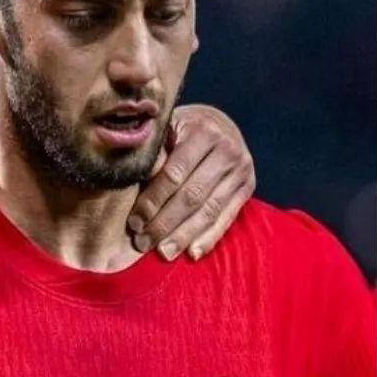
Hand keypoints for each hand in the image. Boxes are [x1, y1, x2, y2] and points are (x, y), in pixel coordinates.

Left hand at [128, 104, 254, 260]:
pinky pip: (227, 217)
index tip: (134, 222)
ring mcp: (241, 170)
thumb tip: (129, 180)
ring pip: (209, 210)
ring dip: (184, 235)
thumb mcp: (165, 129)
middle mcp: (227, 150)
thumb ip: (153, 152)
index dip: (152, 200)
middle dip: (165, 223)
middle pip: (192, 196)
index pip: (173, 174)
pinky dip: (210, 237)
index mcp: (202, 131)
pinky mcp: (247, 187)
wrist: (218, 123)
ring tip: (163, 252)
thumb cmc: (179, 129)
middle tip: (143, 242)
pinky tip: (192, 253)